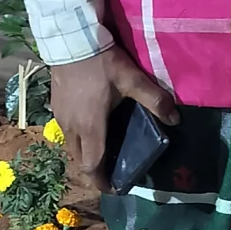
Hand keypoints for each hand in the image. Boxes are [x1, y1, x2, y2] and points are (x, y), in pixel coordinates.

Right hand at [48, 46, 178, 184]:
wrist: (70, 41)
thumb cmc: (101, 64)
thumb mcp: (132, 80)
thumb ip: (155, 100)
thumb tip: (175, 119)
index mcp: (91, 127)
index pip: (93, 165)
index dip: (102, 181)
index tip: (113, 188)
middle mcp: (72, 128)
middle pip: (81, 159)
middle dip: (95, 168)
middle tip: (111, 168)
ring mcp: (60, 117)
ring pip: (71, 145)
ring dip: (85, 151)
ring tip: (102, 146)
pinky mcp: (55, 105)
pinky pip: (66, 130)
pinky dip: (78, 136)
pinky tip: (89, 123)